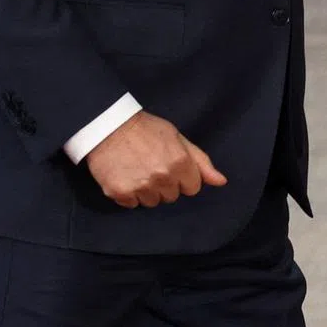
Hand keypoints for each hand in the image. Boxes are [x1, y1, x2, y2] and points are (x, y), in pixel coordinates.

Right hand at [84, 111, 226, 209]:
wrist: (106, 122)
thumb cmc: (143, 127)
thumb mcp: (175, 136)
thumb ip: (199, 160)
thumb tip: (221, 181)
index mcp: (180, 163)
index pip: (192, 188)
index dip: (181, 176)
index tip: (167, 164)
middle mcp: (163, 178)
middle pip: (171, 197)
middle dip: (163, 184)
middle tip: (148, 164)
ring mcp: (141, 187)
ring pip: (151, 202)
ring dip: (145, 190)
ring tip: (134, 169)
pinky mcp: (121, 193)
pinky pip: (131, 204)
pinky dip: (127, 193)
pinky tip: (122, 175)